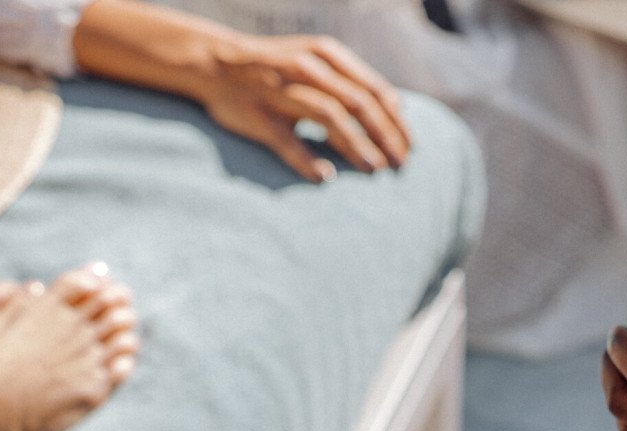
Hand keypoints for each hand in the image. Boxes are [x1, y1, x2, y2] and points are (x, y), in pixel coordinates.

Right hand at [191, 31, 409, 180]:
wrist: (216, 63)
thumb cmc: (274, 69)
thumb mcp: (315, 62)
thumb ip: (350, 82)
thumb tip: (393, 107)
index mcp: (326, 56)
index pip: (373, 89)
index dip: (395, 120)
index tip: (410, 146)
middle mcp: (308, 69)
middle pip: (358, 104)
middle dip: (385, 136)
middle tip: (401, 164)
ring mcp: (283, 93)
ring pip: (330, 117)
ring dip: (356, 146)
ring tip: (375, 168)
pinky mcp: (260, 118)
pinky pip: (288, 142)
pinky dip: (308, 161)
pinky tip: (325, 178)